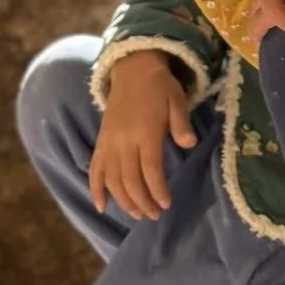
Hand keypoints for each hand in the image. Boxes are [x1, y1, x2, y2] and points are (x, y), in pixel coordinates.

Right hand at [87, 47, 197, 220]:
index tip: (166, 204)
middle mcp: (124, 140)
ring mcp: (109, 143)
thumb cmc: (159, 86)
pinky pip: (94, 169)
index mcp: (145, 131)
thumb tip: (189, 143)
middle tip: (155, 215)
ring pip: (112, 179)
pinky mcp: (101, 142)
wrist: (132, 69)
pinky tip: (101, 206)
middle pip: (130, 179)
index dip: (157, 189)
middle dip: (143, 202)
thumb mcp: (177, 99)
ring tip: (137, 214)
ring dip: (124, 200)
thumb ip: (181, 123)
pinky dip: (95, 189)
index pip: (150, 168)